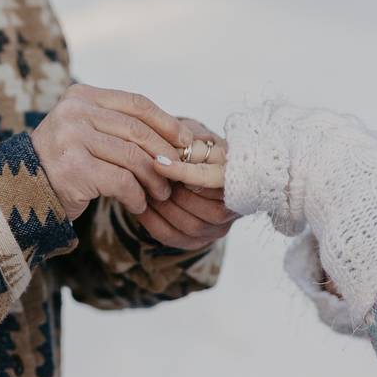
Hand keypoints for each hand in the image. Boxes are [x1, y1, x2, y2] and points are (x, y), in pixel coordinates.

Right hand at [31, 84, 192, 220]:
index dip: (166, 122)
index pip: (135, 103)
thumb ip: (120, 126)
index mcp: (81, 96)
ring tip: (161, 194)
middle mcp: (74, 112)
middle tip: (178, 173)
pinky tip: (138, 205)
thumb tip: (177, 135)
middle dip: (163, 154)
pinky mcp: (73, 169)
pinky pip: (121, 181)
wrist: (22, 190)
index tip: (185, 140)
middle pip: (137, 130)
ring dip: (153, 180)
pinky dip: (136, 196)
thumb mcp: (88, 131)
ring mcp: (71, 139)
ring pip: (132, 157)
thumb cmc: (64, 162)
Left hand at [137, 118, 234, 249]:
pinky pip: (174, 236)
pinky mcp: (199, 240)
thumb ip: (191, 141)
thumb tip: (179, 148)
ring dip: (162, 207)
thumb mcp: (194, 135)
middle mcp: (234, 206)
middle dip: (173, 191)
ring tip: (141, 188)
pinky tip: (139, 205)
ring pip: (191, 224)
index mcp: (237, 176)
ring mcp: (218, 227)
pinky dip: (152, 222)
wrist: (187, 163)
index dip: (186, 172)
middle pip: (207, 208)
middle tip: (145, 176)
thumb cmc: (192, 145)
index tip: (158, 161)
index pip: (214, 179)